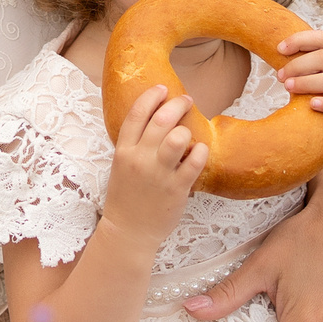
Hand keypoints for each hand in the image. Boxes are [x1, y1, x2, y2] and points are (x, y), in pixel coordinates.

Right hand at [101, 83, 204, 247]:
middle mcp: (139, 159)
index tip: (163, 88)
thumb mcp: (121, 167)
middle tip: (187, 101)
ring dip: (187, 130)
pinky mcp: (177, 189)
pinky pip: (195, 161)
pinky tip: (199, 152)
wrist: (128, 232)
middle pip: (160, 120)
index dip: (151, 96)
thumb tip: (157, 121)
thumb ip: (135, 145)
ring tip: (190, 134)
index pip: (136, 114)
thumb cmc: (127, 198)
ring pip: (177, 137)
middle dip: (177, 104)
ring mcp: (158, 174)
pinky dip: (200, 151)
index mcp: (123, 151)